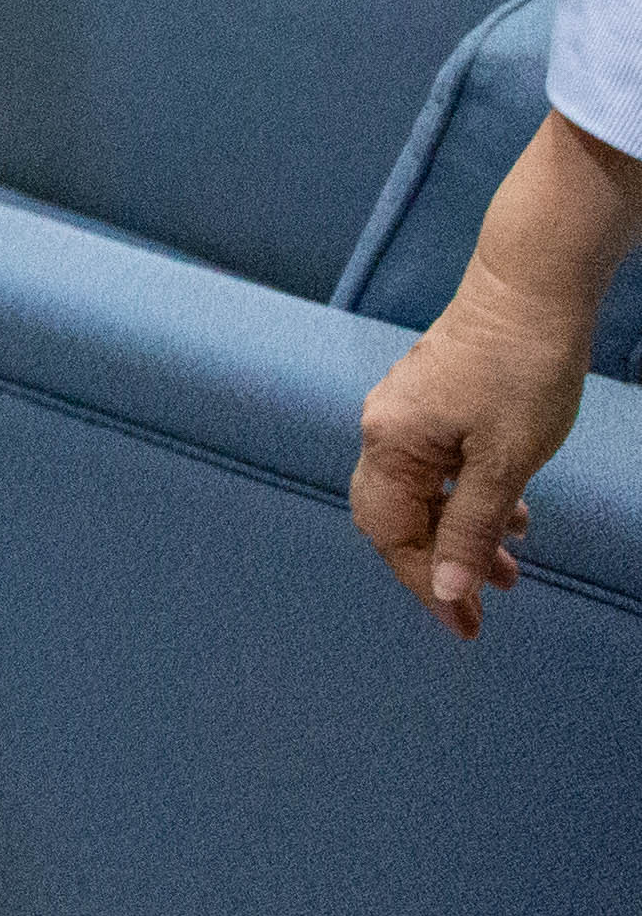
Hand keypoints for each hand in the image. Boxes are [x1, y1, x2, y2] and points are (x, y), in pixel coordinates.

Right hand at [353, 277, 592, 633]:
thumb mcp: (505, 462)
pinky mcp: (429, 402)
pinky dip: (467, 499)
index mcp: (390, 445)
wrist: (531, 288)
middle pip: (395, 519)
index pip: (393, 536)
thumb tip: (445, 586)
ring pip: (421, 494)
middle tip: (484, 606)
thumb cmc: (520, 371)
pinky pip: (436, 467)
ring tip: (512, 568)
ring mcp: (404, 413)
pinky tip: (510, 513)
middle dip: (437, 565)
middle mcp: (383, 430)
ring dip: (461, 534)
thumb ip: (471, 527)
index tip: (466, 627)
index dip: (426, 585)